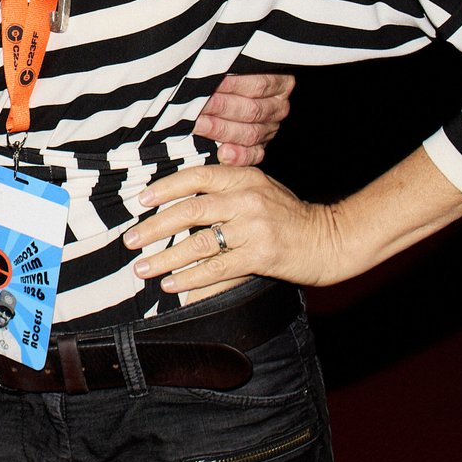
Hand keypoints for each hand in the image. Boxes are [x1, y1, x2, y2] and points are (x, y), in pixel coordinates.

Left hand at [122, 162, 353, 303]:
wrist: (331, 239)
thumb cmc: (291, 217)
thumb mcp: (263, 189)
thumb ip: (230, 187)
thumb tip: (184, 194)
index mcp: (245, 177)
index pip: (197, 176)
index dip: (165, 188)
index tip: (141, 201)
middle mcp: (248, 198)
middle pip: (190, 209)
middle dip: (154, 227)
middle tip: (131, 240)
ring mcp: (255, 227)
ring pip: (199, 242)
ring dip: (165, 257)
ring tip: (143, 268)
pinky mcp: (261, 256)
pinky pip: (217, 268)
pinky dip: (190, 277)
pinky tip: (172, 284)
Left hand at [192, 70, 294, 165]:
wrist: (232, 99)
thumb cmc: (228, 76)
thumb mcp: (237, 68)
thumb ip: (229, 67)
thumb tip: (211, 68)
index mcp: (280, 83)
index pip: (257, 84)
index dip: (232, 84)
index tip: (209, 82)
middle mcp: (278, 107)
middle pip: (251, 110)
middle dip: (221, 107)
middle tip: (197, 105)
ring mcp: (271, 129)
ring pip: (250, 133)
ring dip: (222, 130)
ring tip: (199, 125)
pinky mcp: (261, 148)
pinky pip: (254, 155)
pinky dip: (238, 156)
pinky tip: (222, 154)